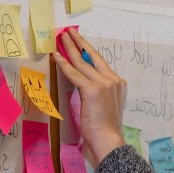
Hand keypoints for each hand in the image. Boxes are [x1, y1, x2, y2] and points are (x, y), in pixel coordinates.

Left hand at [51, 28, 126, 162]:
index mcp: (118, 84)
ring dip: (69, 48)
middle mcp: (113, 80)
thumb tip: (84, 85)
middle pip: (93, 56)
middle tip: (69, 32)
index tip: (79, 42)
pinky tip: (56, 56)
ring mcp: (103, 84)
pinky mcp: (92, 90)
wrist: (108, 140)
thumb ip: (99, 94)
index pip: (100, 63)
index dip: (88, 51)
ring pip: (82, 62)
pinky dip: (63, 64)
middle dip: (79, 42)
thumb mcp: (105, 106)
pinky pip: (74, 74)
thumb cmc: (105, 129)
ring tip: (61, 37)